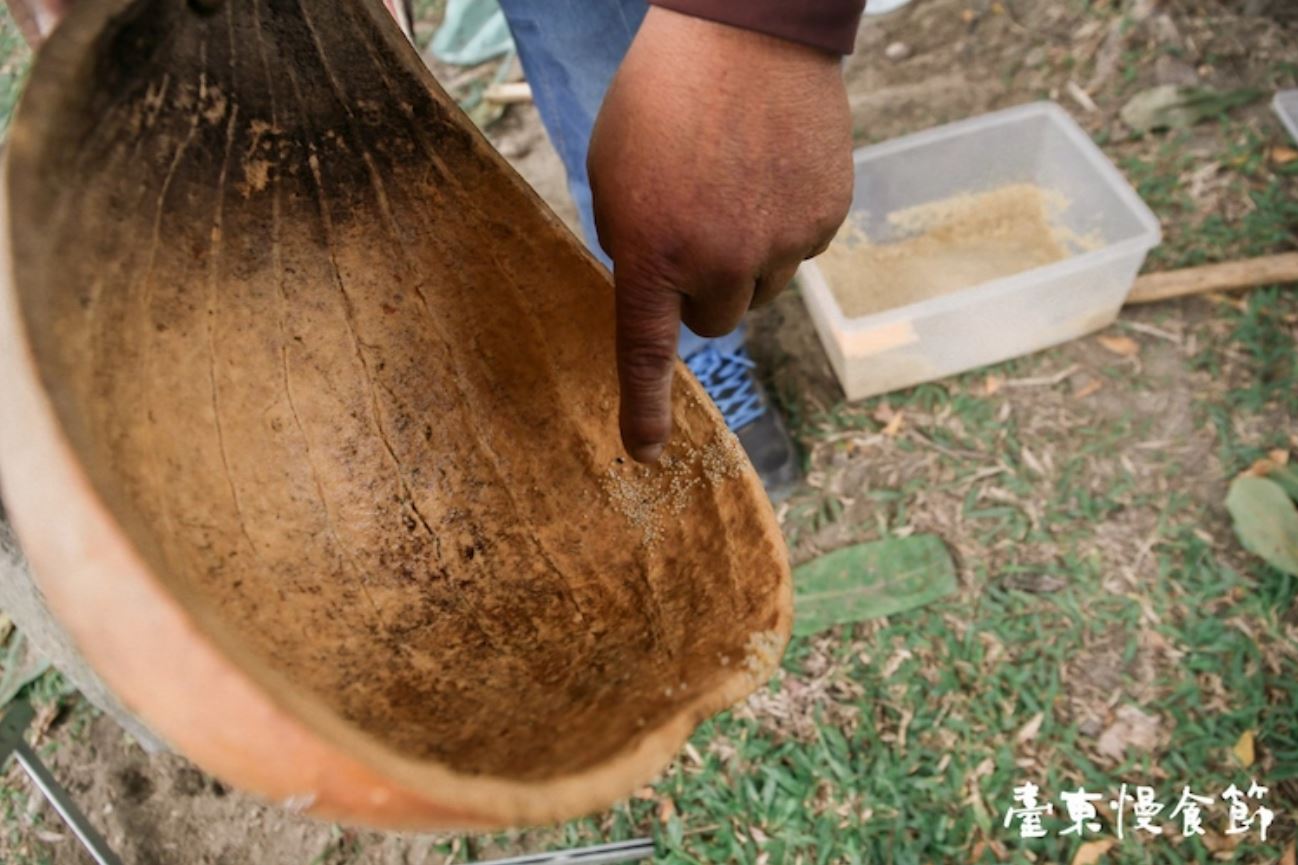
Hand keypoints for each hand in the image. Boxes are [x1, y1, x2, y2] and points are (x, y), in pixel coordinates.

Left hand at [588, 7, 852, 462]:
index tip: (647, 452)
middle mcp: (719, 260)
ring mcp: (780, 243)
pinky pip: (799, 252)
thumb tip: (661, 293)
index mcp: (652, 249)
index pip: (646, 350)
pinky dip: (785, 226)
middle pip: (716, 323)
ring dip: (747, 260)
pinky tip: (772, 173)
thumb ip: (633, 242)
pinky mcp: (825, 220)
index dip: (644, 407)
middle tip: (698, 230)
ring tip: (737, 186)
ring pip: (761, 290)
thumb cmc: (662, 95)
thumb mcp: (615, 172)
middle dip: (704, 291)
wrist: (746, 30)